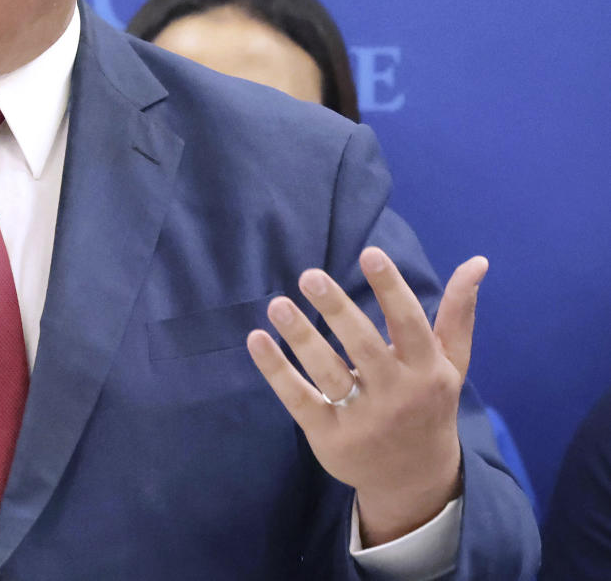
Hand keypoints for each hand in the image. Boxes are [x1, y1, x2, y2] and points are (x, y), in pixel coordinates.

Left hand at [246, 247, 487, 545]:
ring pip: (329, 373)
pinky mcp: (329, 436)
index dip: (391, 288)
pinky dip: (276, 370)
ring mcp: (362, 418)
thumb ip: (458, 313)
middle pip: (364, 346)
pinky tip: (256, 339)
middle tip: (309, 275)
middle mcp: (397, 394)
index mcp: (427, 371)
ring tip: (277, 305)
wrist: (415, 479)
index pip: (409, 323)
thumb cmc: (429, 405)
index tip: (369, 253)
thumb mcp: (450, 363)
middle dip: (337, 309)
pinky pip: (299, 399)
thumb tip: (477, 262)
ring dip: (302, 337)